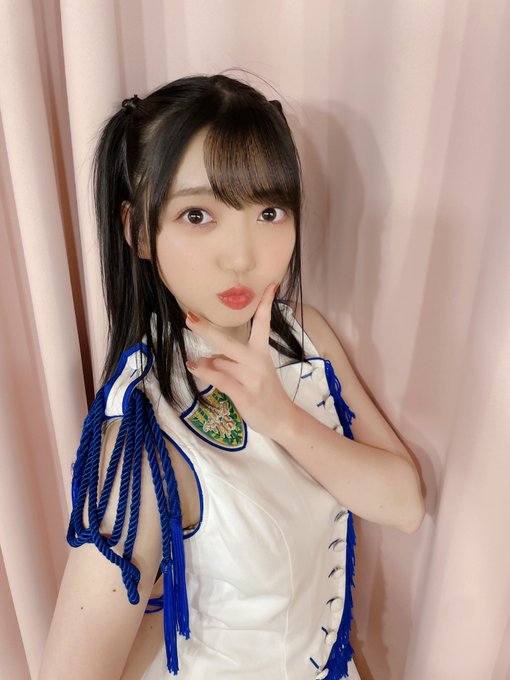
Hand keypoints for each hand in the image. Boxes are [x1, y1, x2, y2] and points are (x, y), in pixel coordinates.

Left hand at [184, 282, 295, 439]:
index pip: (264, 323)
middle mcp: (257, 361)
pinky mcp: (245, 394)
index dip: (265, 303)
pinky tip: (195, 367)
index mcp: (262, 352)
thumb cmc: (265, 393)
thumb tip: (204, 358)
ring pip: (220, 362)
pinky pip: (220, 379)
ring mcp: (252, 378)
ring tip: (196, 364)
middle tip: (189, 316)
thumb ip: (230, 362)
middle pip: (229, 342)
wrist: (282, 419)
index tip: (270, 284)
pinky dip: (205, 372)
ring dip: (206, 363)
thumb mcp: (252, 372)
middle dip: (207, 329)